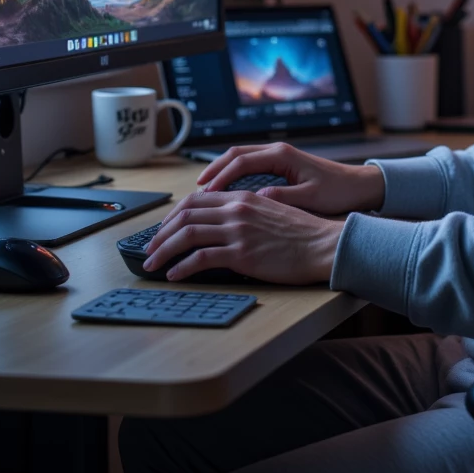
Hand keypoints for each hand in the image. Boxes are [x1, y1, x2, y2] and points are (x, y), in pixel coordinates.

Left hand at [143, 189, 345, 284]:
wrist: (324, 245)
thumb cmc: (303, 234)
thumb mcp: (271, 212)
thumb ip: (245, 213)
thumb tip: (223, 226)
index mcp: (242, 197)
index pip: (196, 200)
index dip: (173, 215)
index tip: (163, 230)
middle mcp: (236, 209)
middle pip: (185, 215)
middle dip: (161, 233)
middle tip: (150, 248)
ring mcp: (238, 231)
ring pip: (187, 235)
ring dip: (163, 250)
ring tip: (152, 264)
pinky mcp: (241, 254)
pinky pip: (201, 258)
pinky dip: (181, 266)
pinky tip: (174, 274)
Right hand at [193, 142, 384, 217]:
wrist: (359, 184)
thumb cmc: (339, 191)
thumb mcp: (311, 198)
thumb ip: (284, 198)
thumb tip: (256, 200)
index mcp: (283, 155)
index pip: (242, 161)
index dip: (221, 176)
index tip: (206, 193)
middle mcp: (278, 151)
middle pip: (235, 154)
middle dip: (213, 170)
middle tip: (196, 190)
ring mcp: (279, 155)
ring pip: (240, 158)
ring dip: (221, 171)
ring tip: (204, 190)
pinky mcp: (281, 164)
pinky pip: (249, 165)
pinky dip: (233, 174)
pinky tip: (226, 191)